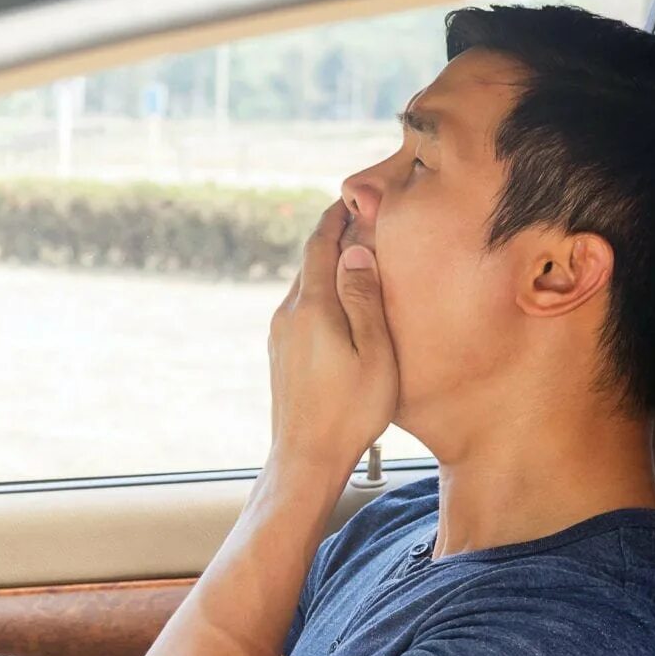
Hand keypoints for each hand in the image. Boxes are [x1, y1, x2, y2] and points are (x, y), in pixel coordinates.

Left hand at [266, 202, 399, 473]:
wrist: (305, 458)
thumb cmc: (350, 411)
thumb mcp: (374, 351)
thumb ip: (364, 297)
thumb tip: (355, 249)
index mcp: (311, 307)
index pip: (320, 244)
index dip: (337, 216)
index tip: (352, 197)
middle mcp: (288, 315)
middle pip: (311, 262)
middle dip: (335, 238)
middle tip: (363, 220)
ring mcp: (280, 336)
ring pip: (306, 287)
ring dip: (329, 269)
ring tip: (358, 259)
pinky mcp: (280, 354)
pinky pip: (302, 310)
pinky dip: (323, 295)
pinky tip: (343, 307)